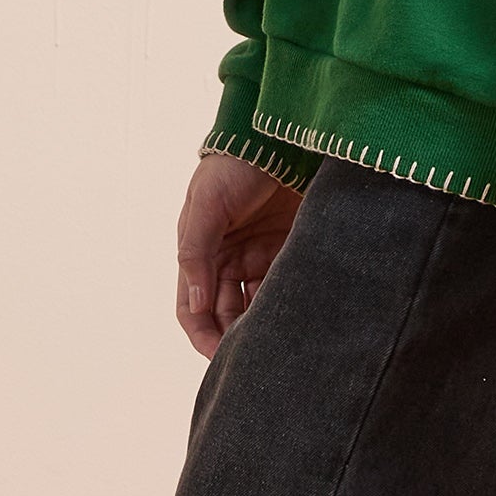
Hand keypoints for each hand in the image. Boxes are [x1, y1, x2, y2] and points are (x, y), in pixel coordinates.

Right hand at [175, 151, 303, 355]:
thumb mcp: (207, 203)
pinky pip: (289, 287)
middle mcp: (228, 261)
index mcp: (200, 253)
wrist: (281, 133)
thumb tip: (194, 302)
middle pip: (227, 315)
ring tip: (282, 343)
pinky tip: (302, 318)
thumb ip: (196, 252)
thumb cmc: (234, 164)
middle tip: (257, 361)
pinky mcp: (292, 250)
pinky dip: (293, 305)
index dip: (203, 337)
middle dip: (236, 340)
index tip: (222, 361)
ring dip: (266, 326)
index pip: (193, 309)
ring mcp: (261, 257)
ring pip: (259, 307)